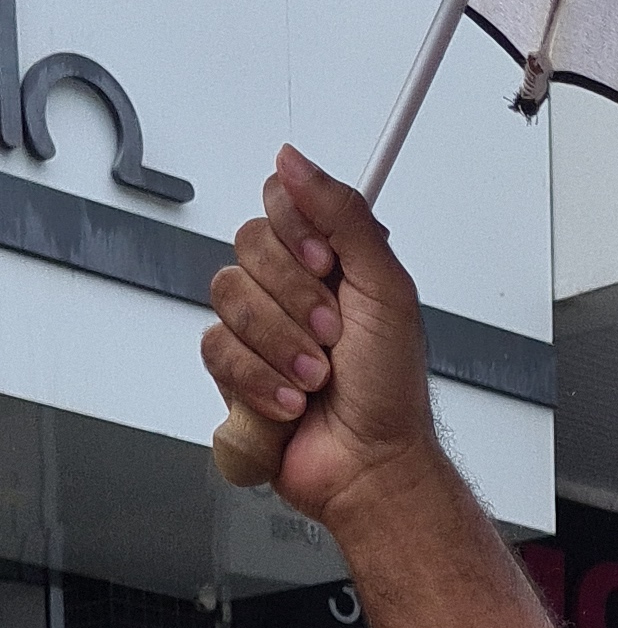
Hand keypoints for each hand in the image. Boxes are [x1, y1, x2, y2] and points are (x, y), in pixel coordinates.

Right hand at [202, 147, 439, 532]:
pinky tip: (291, 402)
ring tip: (316, 378)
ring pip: (228, 296)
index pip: (279, 200)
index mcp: (329, 259)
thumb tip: (294, 160)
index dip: (297, 233)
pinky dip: (259, 381)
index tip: (329, 268)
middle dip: (296, 299)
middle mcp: (290, 286)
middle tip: (332, 337)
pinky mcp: (235, 370)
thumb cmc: (391, 391)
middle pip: (248, 244)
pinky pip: (217, 349)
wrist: (373, 466)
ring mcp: (259, 328)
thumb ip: (345, 215)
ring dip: (280, 345)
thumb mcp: (387, 291)